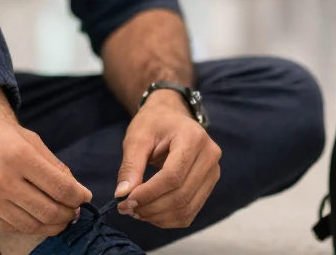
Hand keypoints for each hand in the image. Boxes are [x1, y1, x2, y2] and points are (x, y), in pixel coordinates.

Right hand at [0, 108, 91, 234]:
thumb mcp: (22, 135)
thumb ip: (50, 162)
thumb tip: (75, 189)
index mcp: (18, 155)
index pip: (61, 188)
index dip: (78, 197)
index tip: (83, 197)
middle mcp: (2, 180)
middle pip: (50, 211)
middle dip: (68, 214)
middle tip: (73, 211)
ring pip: (31, 225)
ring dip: (51, 224)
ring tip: (57, 216)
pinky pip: (11, 226)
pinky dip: (28, 224)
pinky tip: (33, 215)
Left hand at [115, 92, 221, 228]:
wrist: (170, 117)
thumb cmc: (153, 123)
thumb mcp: (136, 138)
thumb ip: (130, 166)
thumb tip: (123, 195)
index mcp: (193, 138)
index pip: (173, 176)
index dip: (149, 193)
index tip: (126, 201)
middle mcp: (210, 156)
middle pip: (181, 195)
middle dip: (151, 207)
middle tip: (126, 209)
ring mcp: (213, 172)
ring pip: (187, 208)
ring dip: (159, 217)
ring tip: (136, 212)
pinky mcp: (209, 185)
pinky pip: (191, 211)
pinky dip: (169, 219)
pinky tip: (151, 213)